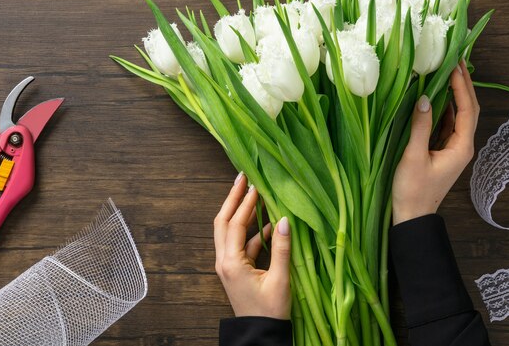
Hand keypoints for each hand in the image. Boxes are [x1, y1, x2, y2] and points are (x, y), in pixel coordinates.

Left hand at [214, 172, 291, 318]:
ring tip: (254, 194)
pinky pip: (241, 243)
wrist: (260, 335)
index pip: (234, 224)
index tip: (254, 184)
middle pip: (223, 222)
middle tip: (242, 178)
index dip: (244, 203)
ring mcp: (228, 265)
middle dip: (233, 199)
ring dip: (241, 213)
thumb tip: (285, 219)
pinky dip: (251, 231)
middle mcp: (224, 261)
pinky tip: (267, 223)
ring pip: (230, 231)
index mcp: (231, 263)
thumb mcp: (280, 279)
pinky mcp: (236, 269)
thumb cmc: (270, 312)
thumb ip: (282, 248)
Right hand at [392, 60, 479, 224]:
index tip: (454, 65)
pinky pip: (447, 124)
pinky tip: (434, 97)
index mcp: (461, 147)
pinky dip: (443, 107)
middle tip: (455, 61)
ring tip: (446, 72)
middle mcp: (462, 146)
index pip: (467, 109)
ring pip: (458, 116)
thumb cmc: (412, 189)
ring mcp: (453, 149)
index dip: (461, 86)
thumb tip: (422, 98)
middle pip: (468, 109)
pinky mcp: (442, 151)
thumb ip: (420, 126)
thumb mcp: (413, 156)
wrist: (411, 216)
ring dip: (454, 94)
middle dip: (463, 85)